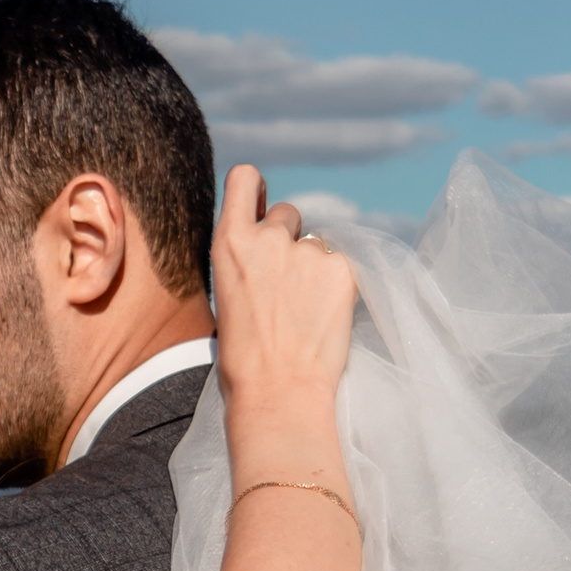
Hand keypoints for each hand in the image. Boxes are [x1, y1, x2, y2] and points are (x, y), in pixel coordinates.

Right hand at [211, 165, 357, 419]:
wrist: (277, 391)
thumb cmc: (244, 357)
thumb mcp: (228, 294)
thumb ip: (248, 259)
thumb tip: (274, 244)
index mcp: (229, 243)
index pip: (244, 179)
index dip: (256, 190)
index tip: (261, 206)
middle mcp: (268, 237)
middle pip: (286, 214)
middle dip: (288, 239)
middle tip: (285, 285)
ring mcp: (308, 252)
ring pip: (316, 244)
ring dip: (313, 266)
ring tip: (304, 311)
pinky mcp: (342, 269)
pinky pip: (341, 266)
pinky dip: (336, 287)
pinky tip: (323, 318)